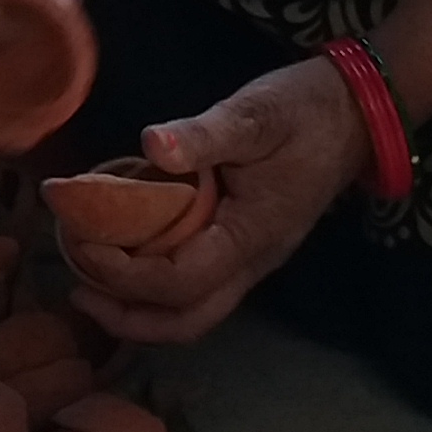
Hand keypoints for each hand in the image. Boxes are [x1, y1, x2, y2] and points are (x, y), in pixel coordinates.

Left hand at [68, 59, 366, 345]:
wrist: (355, 113)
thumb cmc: (303, 110)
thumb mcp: (254, 113)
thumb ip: (202, 134)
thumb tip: (151, 145)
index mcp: (251, 236)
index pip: (179, 283)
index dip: (123, 275)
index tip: (81, 243)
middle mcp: (253, 262)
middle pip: (186, 321)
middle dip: (127, 318)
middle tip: (76, 291)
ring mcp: (252, 260)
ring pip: (193, 311)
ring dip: (138, 308)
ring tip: (90, 280)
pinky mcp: (245, 246)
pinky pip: (197, 286)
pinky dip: (155, 285)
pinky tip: (125, 254)